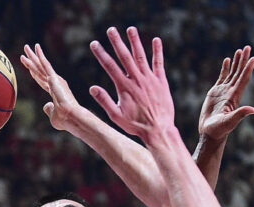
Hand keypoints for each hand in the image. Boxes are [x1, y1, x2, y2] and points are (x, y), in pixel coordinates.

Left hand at [20, 44, 84, 132]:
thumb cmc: (64, 120)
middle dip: (32, 60)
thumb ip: (49, 109)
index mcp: (55, 91)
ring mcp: (55, 80)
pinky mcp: (55, 78)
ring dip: (32, 56)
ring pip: (40, 65)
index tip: (29, 66)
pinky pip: (45, 65)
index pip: (42, 79)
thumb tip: (45, 106)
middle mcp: (56, 83)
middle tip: (26, 50)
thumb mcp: (53, 115)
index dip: (34, 72)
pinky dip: (40, 56)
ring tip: (26, 47)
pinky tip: (36, 48)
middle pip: (40, 69)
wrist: (71, 117)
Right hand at [88, 27, 173, 141]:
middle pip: (125, 56)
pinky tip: (156, 40)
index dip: (101, 54)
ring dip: (135, 42)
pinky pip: (159, 63)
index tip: (94, 43)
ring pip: (141, 56)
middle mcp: (136, 79)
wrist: (158, 129)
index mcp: (124, 87)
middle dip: (117, 42)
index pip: (110, 66)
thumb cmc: (136, 125)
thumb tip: (92, 88)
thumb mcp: (116, 116)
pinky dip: (157, 51)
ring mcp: (150, 79)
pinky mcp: (161, 81)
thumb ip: (104, 101)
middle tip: (110, 29)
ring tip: (130, 29)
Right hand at [198, 47, 253, 139]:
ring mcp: (224, 91)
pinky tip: (227, 60)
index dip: (248, 69)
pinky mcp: (215, 92)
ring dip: (236, 62)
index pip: (243, 79)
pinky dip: (225, 68)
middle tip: (247, 47)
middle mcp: (231, 92)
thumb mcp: (230, 122)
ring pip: (232, 73)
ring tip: (240, 50)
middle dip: (243, 60)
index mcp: (235, 97)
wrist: (210, 133)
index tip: (253, 58)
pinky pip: (222, 77)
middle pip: (239, 73)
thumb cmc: (220, 129)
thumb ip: (241, 114)